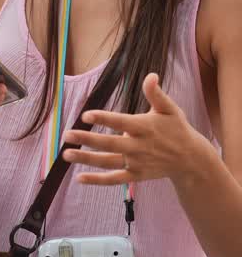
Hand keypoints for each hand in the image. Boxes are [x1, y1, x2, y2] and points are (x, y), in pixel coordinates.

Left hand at [62, 72, 212, 185]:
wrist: (190, 159)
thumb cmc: (177, 129)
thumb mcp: (170, 109)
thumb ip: (156, 94)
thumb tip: (151, 75)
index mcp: (145, 127)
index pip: (120, 122)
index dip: (103, 118)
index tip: (85, 115)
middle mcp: (139, 146)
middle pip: (109, 143)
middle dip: (87, 139)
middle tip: (66, 135)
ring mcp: (136, 163)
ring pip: (108, 162)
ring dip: (86, 159)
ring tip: (66, 154)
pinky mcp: (136, 175)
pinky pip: (114, 179)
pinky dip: (97, 180)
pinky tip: (79, 178)